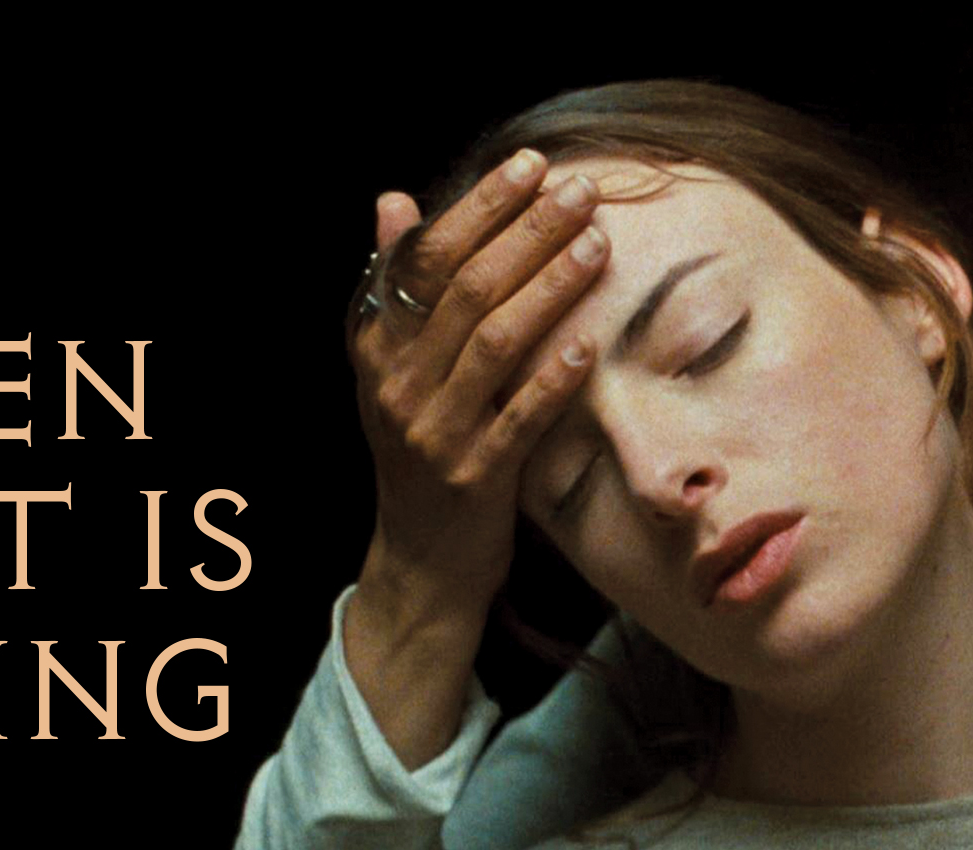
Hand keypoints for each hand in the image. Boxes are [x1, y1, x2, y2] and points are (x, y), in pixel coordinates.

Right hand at [342, 149, 609, 766]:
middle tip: (579, 193)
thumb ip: (398, 286)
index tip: (530, 167)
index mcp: (376, 347)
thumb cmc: (423, 446)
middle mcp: (396, 385)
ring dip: (549, 287)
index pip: (423, 260)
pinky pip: (519, 418)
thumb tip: (392, 201)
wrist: (422, 560)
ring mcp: (433, 433)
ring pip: (494, 343)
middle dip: (525, 234)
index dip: (478, 208)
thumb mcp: (394, 368)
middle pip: (464, 290)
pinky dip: (554, 375)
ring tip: (595, 244)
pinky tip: (591, 339)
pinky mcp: (474, 478)